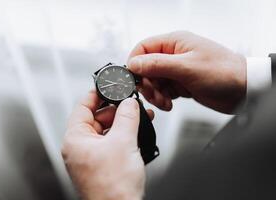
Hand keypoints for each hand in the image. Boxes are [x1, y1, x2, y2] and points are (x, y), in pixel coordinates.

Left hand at [61, 91, 153, 199]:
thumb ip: (127, 116)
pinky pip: (112, 141)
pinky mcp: (102, 163)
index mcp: (75, 140)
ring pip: (107, 130)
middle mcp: (80, 147)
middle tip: (130, 102)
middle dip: (116, 109)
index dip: (96, 93)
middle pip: (97, 117)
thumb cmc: (113, 187)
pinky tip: (137, 130)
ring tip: (139, 115)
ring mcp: (91, 156)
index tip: (107, 85)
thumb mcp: (123, 142)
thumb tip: (129, 102)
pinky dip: (124, 134)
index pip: (83, 106)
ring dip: (123, 121)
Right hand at [128, 31, 246, 113]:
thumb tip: (134, 63)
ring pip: (153, 81)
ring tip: (166, 101)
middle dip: (147, 83)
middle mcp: (173, 55)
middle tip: (154, 94)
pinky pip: (163, 90)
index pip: (143, 48)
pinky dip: (163, 98)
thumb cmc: (223, 72)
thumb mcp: (187, 67)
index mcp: (174, 43)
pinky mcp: (180, 83)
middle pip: (146, 68)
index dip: (135, 63)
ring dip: (155, 93)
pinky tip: (170, 102)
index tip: (135, 78)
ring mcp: (177, 70)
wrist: (243, 90)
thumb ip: (157, 64)